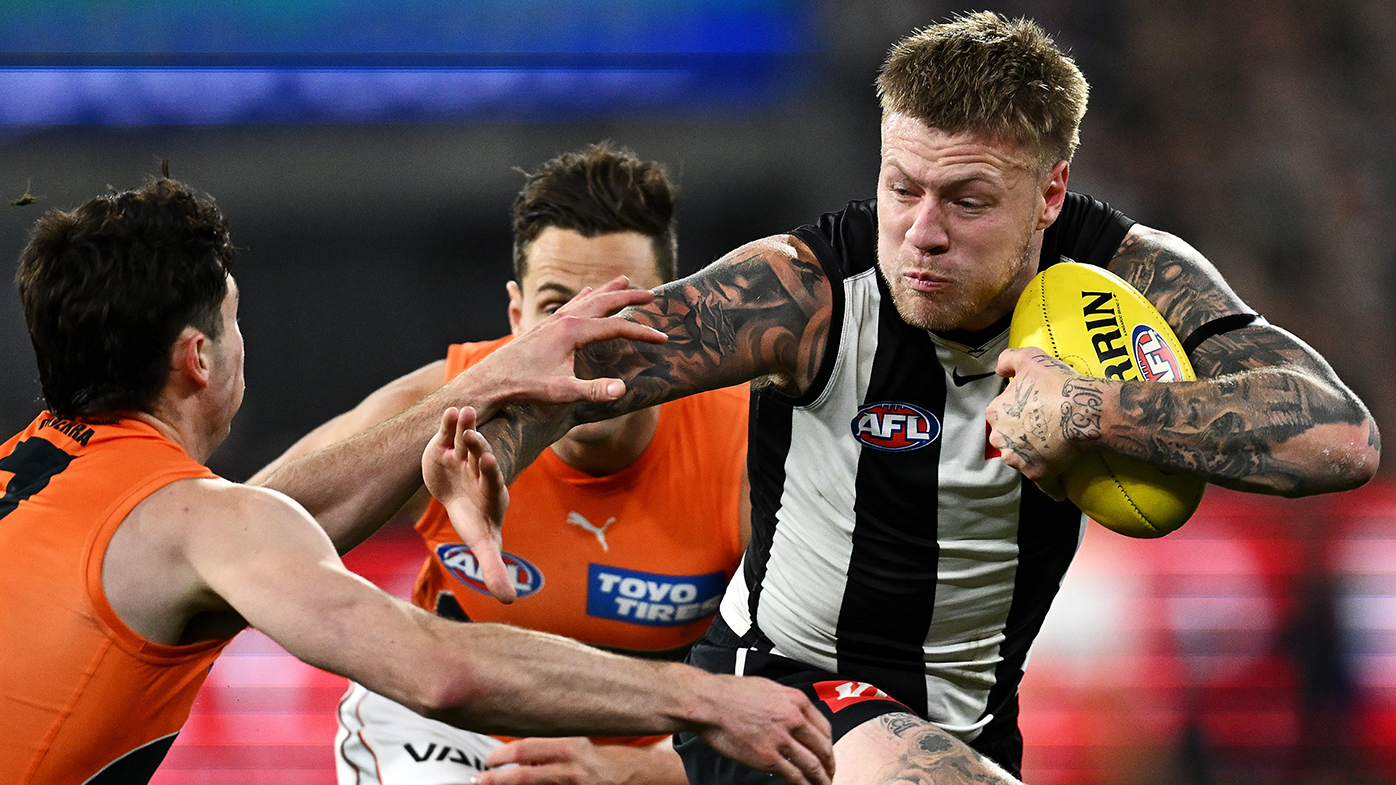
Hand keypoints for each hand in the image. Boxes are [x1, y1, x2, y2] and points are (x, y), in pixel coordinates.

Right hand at [421, 406, 514, 602]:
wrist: (456, 494)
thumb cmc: (474, 521)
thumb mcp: (483, 544)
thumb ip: (494, 569)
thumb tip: (511, 601)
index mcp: (491, 491)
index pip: (493, 481)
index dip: (490, 472)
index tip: (489, 462)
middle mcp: (479, 469)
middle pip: (481, 457)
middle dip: (479, 448)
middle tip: (475, 439)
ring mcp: (464, 455)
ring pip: (468, 439)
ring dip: (466, 428)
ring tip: (463, 413)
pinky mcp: (447, 444)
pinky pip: (450, 430)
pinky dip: (449, 421)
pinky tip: (448, 410)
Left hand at [470, 276, 667, 407]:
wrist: (491, 380)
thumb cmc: (525, 386)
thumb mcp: (562, 392)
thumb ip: (593, 390)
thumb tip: (623, 389)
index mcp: (573, 331)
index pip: (617, 327)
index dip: (643, 332)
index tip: (664, 338)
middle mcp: (564, 319)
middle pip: (605, 301)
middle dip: (630, 296)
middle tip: (653, 294)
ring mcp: (553, 320)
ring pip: (588, 298)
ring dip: (608, 290)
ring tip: (624, 280)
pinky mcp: (544, 325)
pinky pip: (572, 304)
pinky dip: (586, 296)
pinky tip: (587, 293)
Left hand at [473, 737, 676, 784]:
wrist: (636, 776)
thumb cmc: (600, 758)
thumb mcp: (577, 742)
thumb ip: (550, 743)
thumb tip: (515, 745)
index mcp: (570, 745)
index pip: (528, 748)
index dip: (502, 755)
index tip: (488, 760)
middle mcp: (572, 768)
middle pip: (526, 775)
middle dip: (498, 779)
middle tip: (480, 779)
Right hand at [694, 675, 833, 784]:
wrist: (710, 703)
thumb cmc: (733, 693)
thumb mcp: (770, 688)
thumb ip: (787, 703)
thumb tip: (795, 716)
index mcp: (797, 701)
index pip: (825, 728)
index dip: (828, 745)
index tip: (827, 753)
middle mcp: (794, 719)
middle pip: (823, 748)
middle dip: (829, 765)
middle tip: (829, 774)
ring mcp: (782, 740)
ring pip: (813, 766)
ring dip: (821, 779)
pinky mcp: (768, 758)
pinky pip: (794, 776)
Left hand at [986, 347, 1102, 500]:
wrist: (1083, 408)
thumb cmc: (1055, 383)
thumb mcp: (1029, 358)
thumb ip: (1008, 359)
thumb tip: (999, 370)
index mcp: (995, 413)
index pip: (1001, 413)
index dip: (1017, 410)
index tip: (1032, 408)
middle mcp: (1001, 438)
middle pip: (1009, 438)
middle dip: (1021, 436)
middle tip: (1044, 428)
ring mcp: (1019, 459)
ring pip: (1023, 460)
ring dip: (1034, 458)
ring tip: (1052, 452)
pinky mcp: (1039, 474)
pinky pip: (1045, 485)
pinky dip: (1052, 487)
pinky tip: (1058, 490)